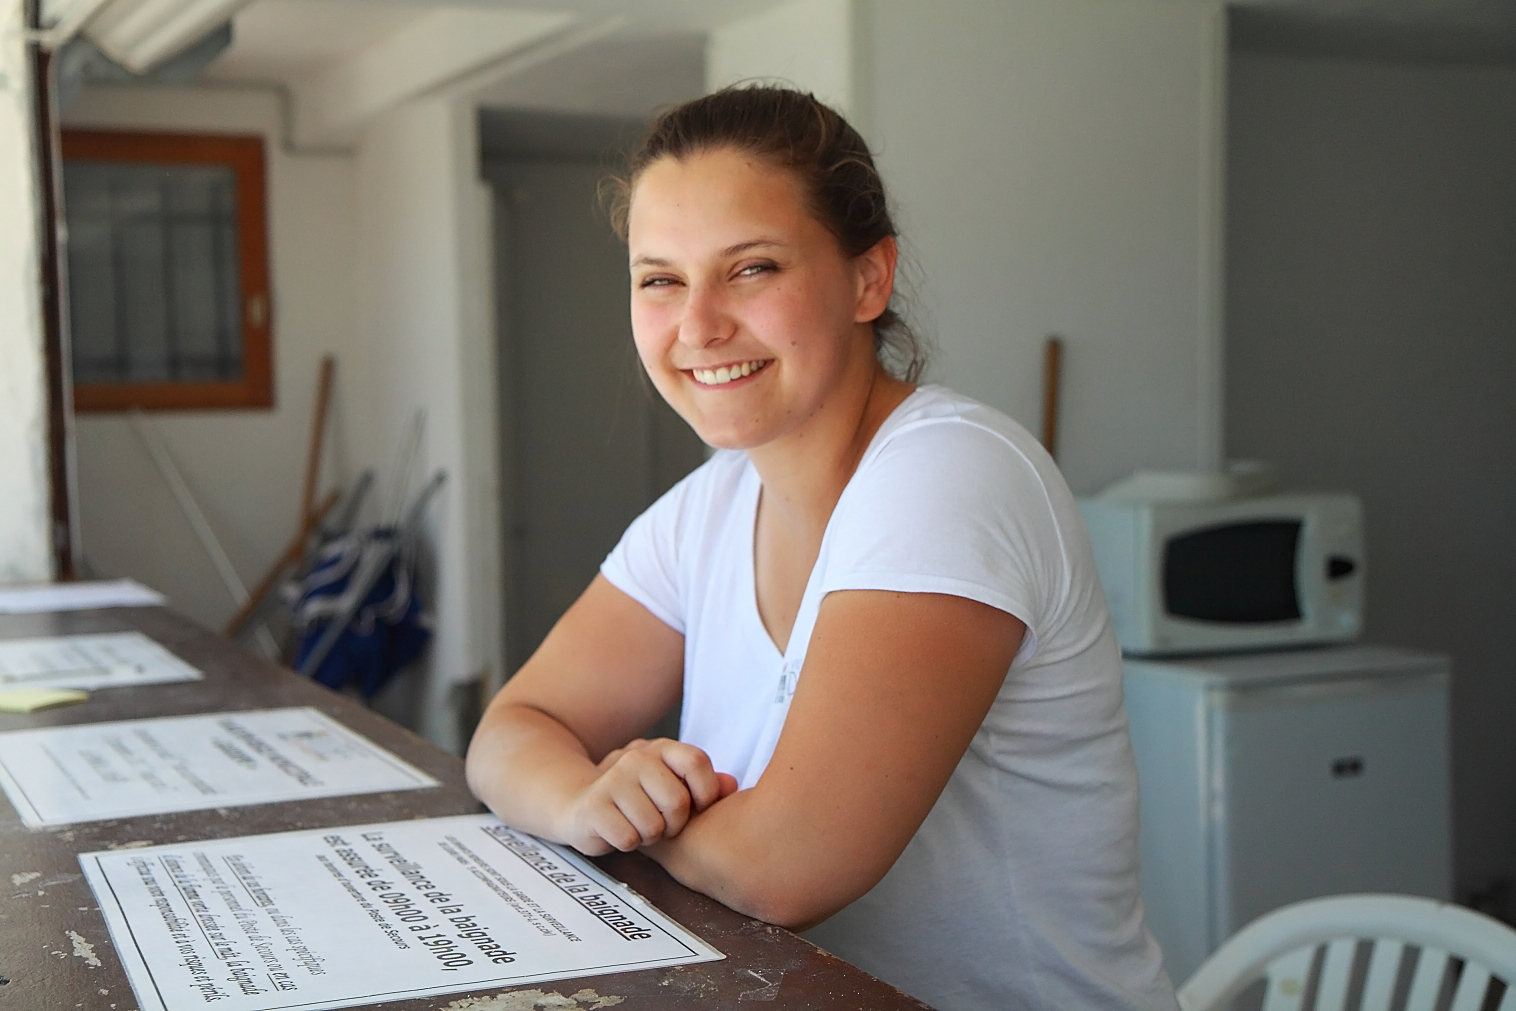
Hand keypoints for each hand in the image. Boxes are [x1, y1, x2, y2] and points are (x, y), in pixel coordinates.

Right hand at [558, 738, 738, 855]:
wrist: (581, 805)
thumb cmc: (639, 799)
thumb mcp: (672, 786)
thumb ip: (706, 786)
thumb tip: (731, 786)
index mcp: (661, 748)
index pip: (697, 763)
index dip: (706, 793)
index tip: (696, 807)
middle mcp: (636, 758)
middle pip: (677, 802)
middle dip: (674, 824)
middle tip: (660, 822)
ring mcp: (612, 780)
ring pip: (653, 826)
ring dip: (649, 836)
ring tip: (637, 825)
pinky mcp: (593, 806)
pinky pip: (629, 839)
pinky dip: (628, 844)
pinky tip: (618, 831)